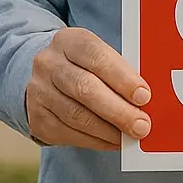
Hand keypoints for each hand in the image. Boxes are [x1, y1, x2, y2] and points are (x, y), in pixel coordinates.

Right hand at [26, 27, 151, 149]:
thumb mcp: (100, 55)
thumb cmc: (87, 65)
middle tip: (141, 125)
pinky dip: (95, 140)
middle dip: (118, 110)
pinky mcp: (36, 118)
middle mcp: (49, 64)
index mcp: (70, 41)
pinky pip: (68, 133)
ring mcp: (38, 91)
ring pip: (76, 115)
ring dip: (108, 130)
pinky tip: (113, 141)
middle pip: (85, 88)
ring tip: (130, 136)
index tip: (144, 96)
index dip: (122, 78)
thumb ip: (121, 70)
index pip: (97, 57)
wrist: (48, 75)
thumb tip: (147, 98)